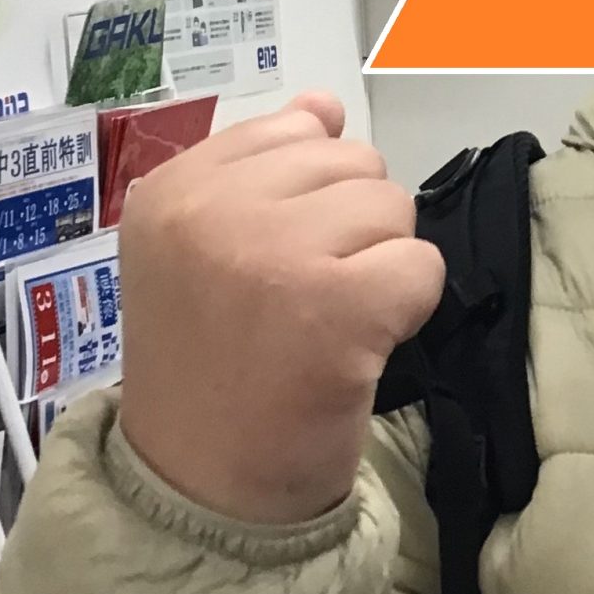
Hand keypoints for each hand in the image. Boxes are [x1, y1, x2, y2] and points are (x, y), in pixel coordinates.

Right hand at [115, 92, 444, 524]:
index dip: (311, 199)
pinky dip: (407, 310)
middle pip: (354, 164)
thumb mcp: (204, 251)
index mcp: (171, 190)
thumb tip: (322, 104)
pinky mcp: (336, 305)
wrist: (201, 489)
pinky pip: (422, 266)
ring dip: (379, 268)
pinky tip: (356, 346)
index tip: (277, 265)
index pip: (295, 131)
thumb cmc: (213, 370)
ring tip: (325, 324)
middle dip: (352, 231)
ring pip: (392, 208)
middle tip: (303, 302)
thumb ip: (262, 169)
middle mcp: (212, 211)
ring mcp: (272, 253)